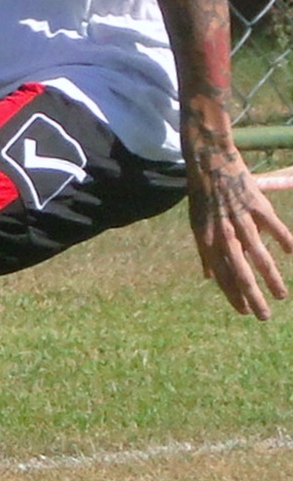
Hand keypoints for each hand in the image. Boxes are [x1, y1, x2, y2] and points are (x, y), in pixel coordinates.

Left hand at [190, 164, 292, 319]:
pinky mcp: (257, 206)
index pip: (221, 275)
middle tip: (263, 317)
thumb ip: (205, 253)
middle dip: (252, 297)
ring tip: (280, 295)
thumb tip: (208, 278)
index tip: (244, 312)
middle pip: (240, 272)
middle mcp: (224, 233)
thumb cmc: (203, 197)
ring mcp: (241, 220)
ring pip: (260, 256)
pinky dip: (284, 240)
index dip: (232, 295)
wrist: (209, 163)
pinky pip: (274, 227)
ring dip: (271, 279)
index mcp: (207, 239)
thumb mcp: (197, 226)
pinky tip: (290, 253)